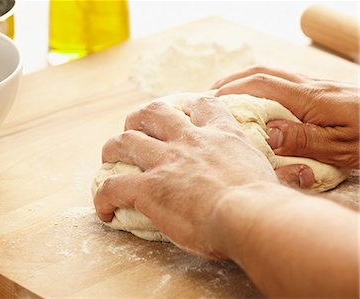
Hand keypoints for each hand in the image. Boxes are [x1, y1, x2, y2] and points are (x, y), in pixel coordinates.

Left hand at [94, 97, 277, 258]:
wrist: (252, 215)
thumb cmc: (266, 201)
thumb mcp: (268, 172)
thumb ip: (266, 168)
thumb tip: (294, 177)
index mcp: (220, 135)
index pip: (202, 105)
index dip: (189, 107)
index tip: (183, 114)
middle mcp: (189, 141)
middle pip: (152, 112)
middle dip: (137, 119)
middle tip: (133, 131)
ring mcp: (166, 161)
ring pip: (124, 141)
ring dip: (111, 149)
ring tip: (109, 160)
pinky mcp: (149, 187)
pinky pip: (113, 186)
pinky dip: (103, 198)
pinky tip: (105, 210)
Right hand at [213, 66, 358, 186]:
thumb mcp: (341, 148)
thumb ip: (303, 139)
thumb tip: (268, 132)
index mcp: (309, 99)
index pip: (261, 85)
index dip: (231, 90)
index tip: (210, 101)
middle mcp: (309, 87)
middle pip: (262, 72)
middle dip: (232, 81)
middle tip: (210, 95)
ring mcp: (316, 87)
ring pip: (272, 75)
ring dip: (245, 81)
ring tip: (227, 96)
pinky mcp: (322, 92)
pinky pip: (284, 83)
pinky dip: (262, 87)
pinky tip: (258, 102)